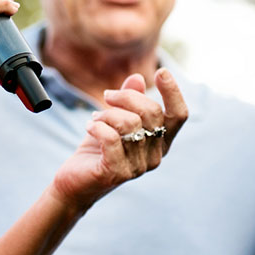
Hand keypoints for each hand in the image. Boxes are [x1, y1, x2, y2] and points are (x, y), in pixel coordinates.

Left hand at [51, 69, 187, 209]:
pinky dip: (97, 127)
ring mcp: (139, 166)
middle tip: (106, 97)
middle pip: (151, 112)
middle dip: (126, 97)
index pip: (178, 115)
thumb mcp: (113, 121)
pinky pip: (112, 138)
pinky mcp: (118, 172)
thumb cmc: (97, 149)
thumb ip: (127, 102)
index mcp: (160, 142)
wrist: (75, 182)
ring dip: (107, 113)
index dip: (173, 92)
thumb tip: (137, 78)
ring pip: (129, 123)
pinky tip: (89, 127)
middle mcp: (155, 155)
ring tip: (95, 118)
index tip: (162, 71)